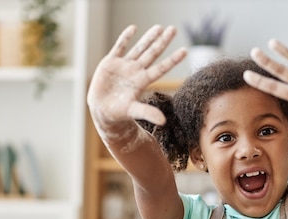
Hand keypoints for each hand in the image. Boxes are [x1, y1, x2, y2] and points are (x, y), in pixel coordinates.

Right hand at [87, 25, 185, 143]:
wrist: (102, 111)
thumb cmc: (119, 113)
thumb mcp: (133, 111)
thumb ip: (147, 113)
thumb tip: (163, 121)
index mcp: (142, 81)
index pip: (161, 68)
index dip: (173, 59)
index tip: (185, 50)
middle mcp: (136, 71)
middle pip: (153, 53)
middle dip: (163, 41)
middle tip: (173, 29)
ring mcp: (124, 66)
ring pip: (139, 48)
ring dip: (149, 38)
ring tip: (159, 27)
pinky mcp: (110, 63)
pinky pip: (119, 47)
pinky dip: (125, 37)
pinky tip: (133, 28)